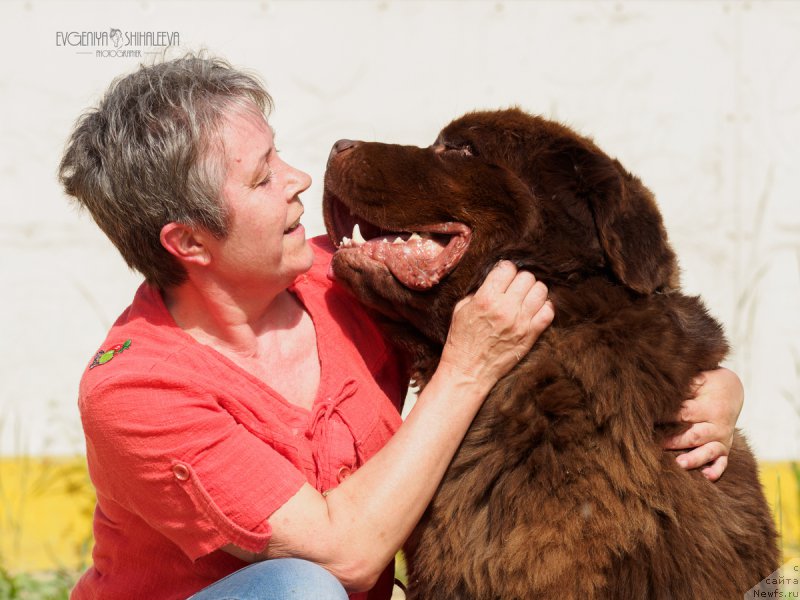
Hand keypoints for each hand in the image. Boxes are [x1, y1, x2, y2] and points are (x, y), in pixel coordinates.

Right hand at [440, 261, 553, 389]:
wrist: (468, 371)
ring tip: (525, 298)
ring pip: (540, 291)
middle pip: (527, 277)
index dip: (505, 270)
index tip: (502, 276)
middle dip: (520, 279)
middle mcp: (505, 308)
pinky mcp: (530, 335)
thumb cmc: (462, 340)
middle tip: (514, 288)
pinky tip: (534, 310)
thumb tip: (496, 280)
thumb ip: (479, 291)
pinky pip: (548, 312)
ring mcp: (521, 322)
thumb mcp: (461, 310)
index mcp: (485, 299)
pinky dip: (544, 307)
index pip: (507, 268)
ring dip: (533, 291)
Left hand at [663, 367, 743, 480]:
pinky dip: (716, 470)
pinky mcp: (725, 448)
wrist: (732, 391)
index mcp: (710, 407)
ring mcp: (722, 438)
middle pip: (695, 435)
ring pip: (709, 451)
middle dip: (676, 441)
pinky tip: (706, 477)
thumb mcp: (699, 380)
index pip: (685, 414)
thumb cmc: (708, 384)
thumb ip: (685, 387)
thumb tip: (661, 389)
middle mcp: (718, 425)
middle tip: (659, 445)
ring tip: (680, 464)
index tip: (650, 420)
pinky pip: (723, 462)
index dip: (667, 417)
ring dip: (695, 459)